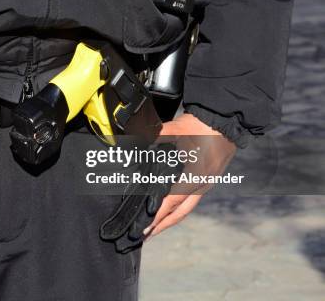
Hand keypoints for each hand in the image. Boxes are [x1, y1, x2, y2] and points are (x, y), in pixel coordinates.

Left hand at [144, 113, 236, 237]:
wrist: (227, 120)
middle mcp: (202, 184)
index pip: (171, 201)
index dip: (157, 216)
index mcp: (194, 175)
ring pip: (187, 208)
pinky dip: (178, 208)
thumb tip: (130, 145)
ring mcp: (207, 183)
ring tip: (155, 227)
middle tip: (145, 236)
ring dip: (170, 219)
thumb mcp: (174, 130)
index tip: (144, 228)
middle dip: (162, 226)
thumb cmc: (200, 125)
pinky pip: (191, 200)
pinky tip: (169, 209)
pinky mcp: (208, 180)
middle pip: (180, 212)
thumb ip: (152, 139)